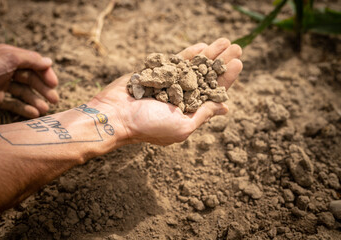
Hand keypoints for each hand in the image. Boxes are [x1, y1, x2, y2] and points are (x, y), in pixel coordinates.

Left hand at [0, 44, 58, 117]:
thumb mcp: (9, 58)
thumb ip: (30, 60)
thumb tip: (49, 62)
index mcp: (10, 56)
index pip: (34, 64)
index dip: (45, 74)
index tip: (54, 85)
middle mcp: (6, 69)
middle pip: (30, 79)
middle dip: (43, 89)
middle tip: (55, 101)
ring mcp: (0, 84)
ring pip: (23, 92)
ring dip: (35, 101)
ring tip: (45, 110)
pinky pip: (12, 103)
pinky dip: (23, 108)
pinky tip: (33, 114)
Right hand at [93, 38, 242, 144]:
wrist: (115, 115)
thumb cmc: (148, 126)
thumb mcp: (182, 126)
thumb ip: (203, 115)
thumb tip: (225, 107)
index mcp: (188, 112)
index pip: (213, 93)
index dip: (226, 78)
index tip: (238, 63)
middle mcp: (181, 97)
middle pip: (206, 77)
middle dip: (221, 62)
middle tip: (237, 47)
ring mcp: (169, 83)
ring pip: (193, 67)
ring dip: (209, 54)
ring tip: (224, 41)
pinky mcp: (156, 73)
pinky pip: (175, 62)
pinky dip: (188, 54)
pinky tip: (202, 46)